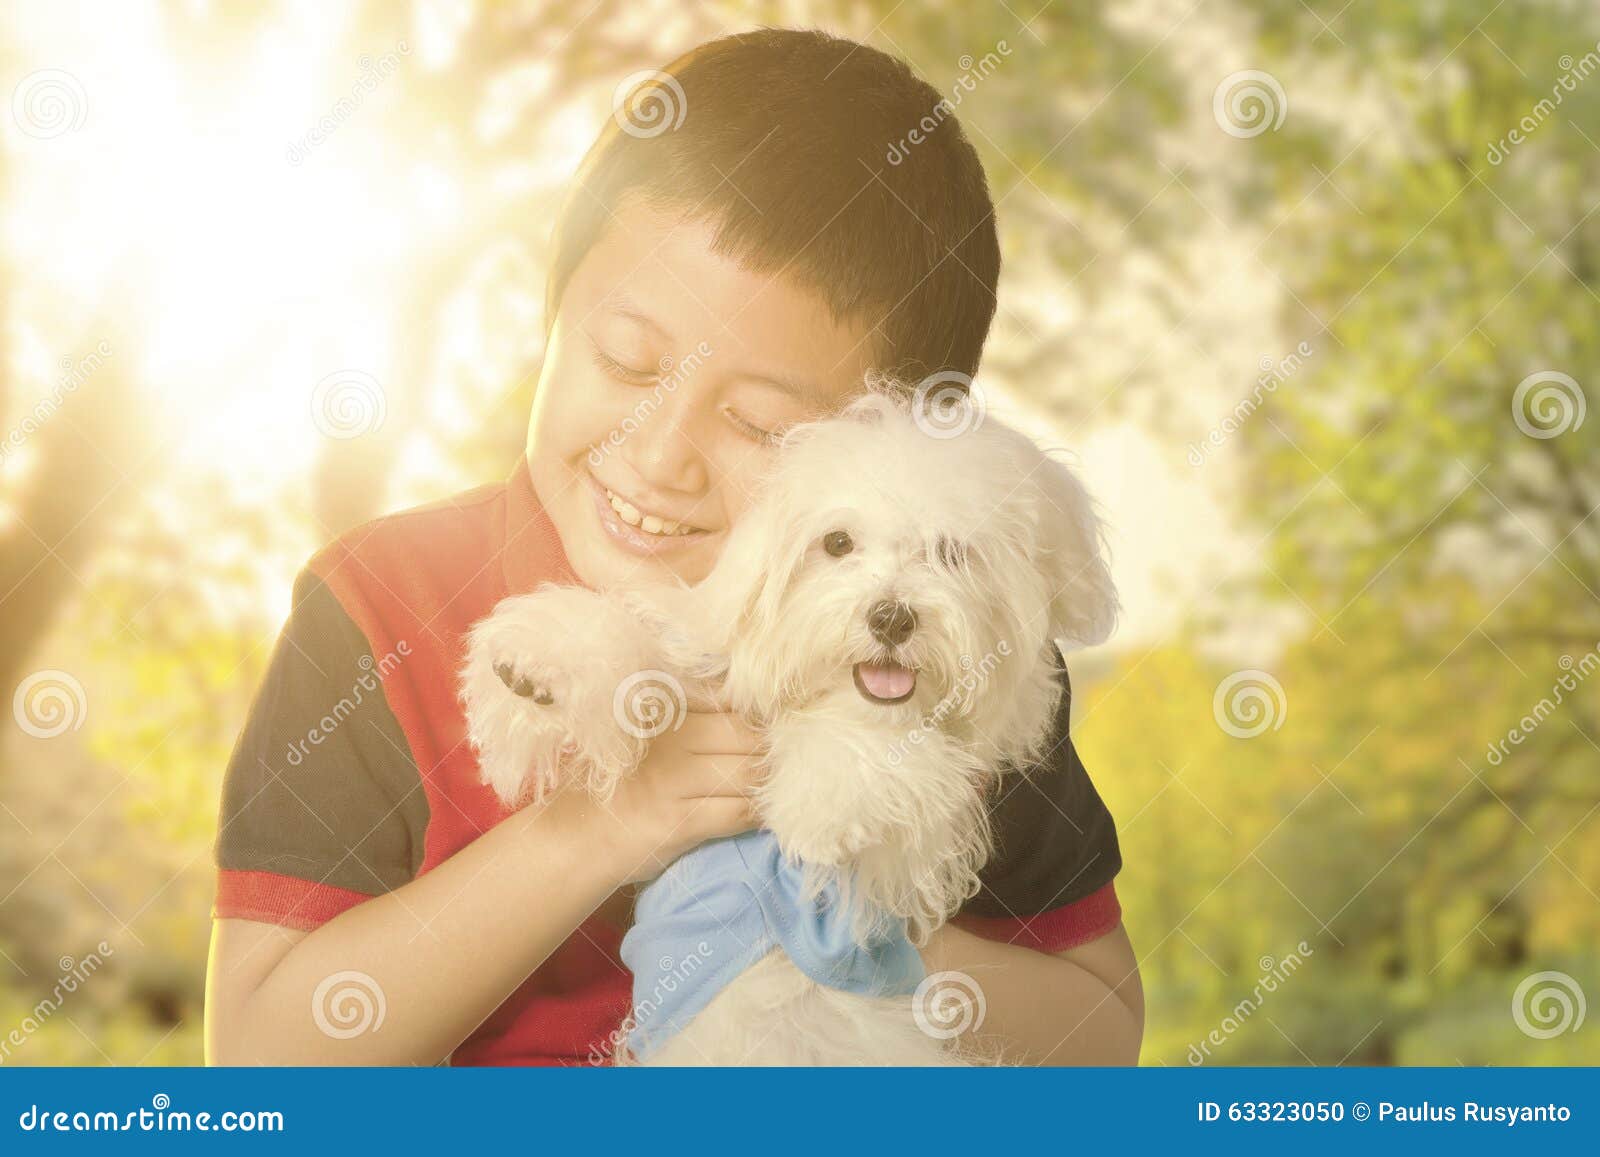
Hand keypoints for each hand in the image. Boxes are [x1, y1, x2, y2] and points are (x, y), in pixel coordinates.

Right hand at [584, 710, 765, 883]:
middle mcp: (670, 736)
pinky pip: (738, 812)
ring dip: (771, 782)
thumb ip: (690, 708)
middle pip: (747, 734)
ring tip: (781, 786)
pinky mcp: (680, 820)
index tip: (777, 722)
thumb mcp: (645, 730)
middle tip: (787, 760)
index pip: (728, 696)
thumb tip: (748, 701)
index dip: (759, 710)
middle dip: (773, 748)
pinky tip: (765, 814)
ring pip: (749, 773)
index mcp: (662, 706)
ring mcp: (674, 779)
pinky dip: (760, 813)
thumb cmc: (618, 779)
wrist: (576, 834)